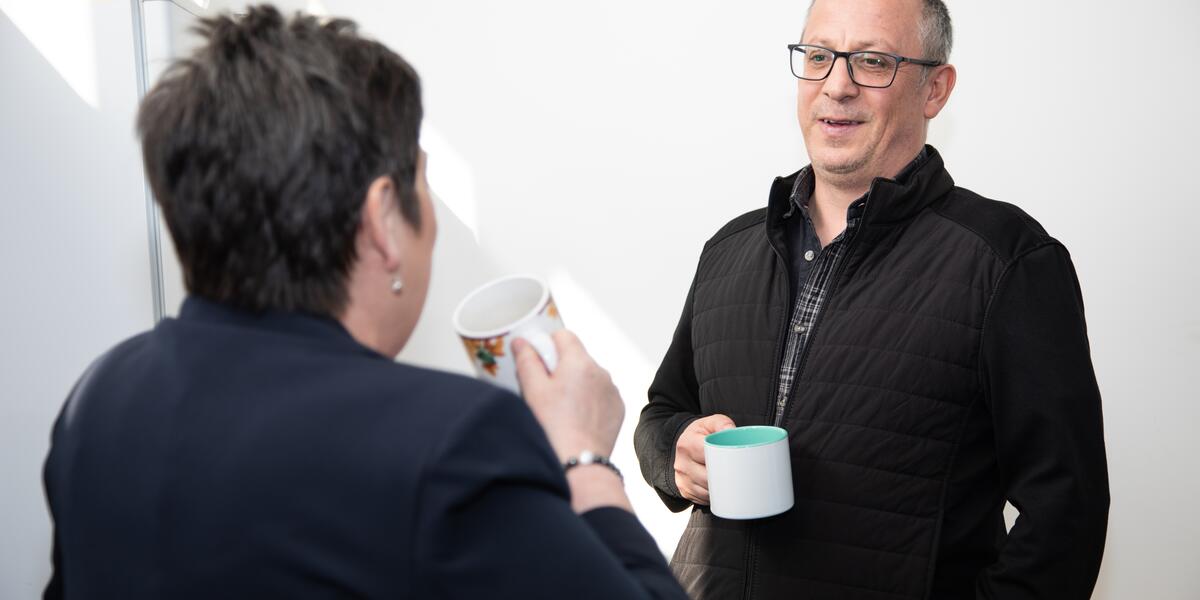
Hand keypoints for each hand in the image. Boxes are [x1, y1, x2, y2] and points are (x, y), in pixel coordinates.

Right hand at [514, 330, 622, 462]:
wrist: (579, 463)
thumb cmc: (554, 428)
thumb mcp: (532, 391)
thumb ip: (527, 360)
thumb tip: (522, 342)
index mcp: (579, 362)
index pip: (564, 335)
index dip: (548, 346)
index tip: (538, 363)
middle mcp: (601, 372)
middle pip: (577, 357)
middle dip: (560, 368)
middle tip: (545, 392)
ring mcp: (612, 391)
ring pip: (589, 377)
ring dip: (576, 385)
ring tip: (561, 410)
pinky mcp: (617, 408)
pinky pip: (600, 395)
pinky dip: (589, 401)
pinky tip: (576, 419)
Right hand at [674, 414, 735, 504]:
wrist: (684, 444)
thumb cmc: (701, 434)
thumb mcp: (710, 423)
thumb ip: (722, 424)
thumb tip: (733, 431)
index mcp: (687, 444)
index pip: (708, 456)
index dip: (724, 461)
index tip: (736, 463)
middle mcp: (681, 463)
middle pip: (708, 477)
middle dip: (725, 478)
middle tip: (740, 476)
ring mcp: (682, 478)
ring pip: (707, 491)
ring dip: (721, 490)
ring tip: (732, 482)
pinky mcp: (684, 490)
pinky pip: (703, 498)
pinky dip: (714, 496)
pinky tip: (721, 489)